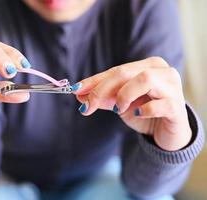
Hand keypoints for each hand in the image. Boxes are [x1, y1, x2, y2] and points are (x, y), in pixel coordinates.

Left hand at [72, 57, 191, 150]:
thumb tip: (79, 94)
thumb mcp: (120, 104)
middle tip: (87, 106)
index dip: (93, 81)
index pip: (115, 70)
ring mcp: (173, 87)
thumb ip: (103, 98)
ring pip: (145, 79)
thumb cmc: (144, 113)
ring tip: (118, 109)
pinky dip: (144, 110)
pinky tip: (138, 113)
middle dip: (101, 89)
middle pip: (125, 73)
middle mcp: (162, 71)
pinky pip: (160, 104)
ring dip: (124, 95)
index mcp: (147, 66)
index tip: (75, 90)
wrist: (167, 133)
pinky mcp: (177, 107)